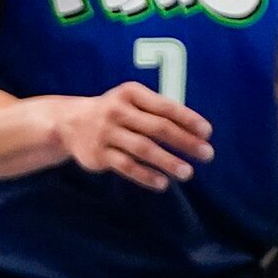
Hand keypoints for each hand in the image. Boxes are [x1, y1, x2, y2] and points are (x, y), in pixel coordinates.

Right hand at [54, 82, 212, 190]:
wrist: (69, 123)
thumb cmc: (114, 112)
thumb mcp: (132, 102)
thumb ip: (157, 111)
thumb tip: (195, 133)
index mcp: (131, 94)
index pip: (165, 107)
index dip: (188, 119)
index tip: (207, 133)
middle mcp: (117, 111)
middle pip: (158, 128)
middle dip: (185, 142)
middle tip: (206, 154)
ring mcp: (106, 133)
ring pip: (143, 149)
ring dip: (168, 162)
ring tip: (187, 172)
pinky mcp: (98, 154)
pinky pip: (126, 166)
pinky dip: (145, 175)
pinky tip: (162, 183)